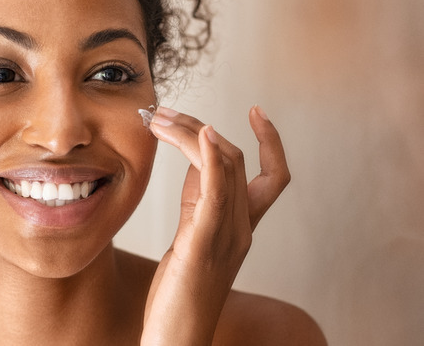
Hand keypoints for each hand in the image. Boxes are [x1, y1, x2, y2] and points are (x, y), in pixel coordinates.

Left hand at [140, 106, 289, 344]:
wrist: (177, 338)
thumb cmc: (180, 293)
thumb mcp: (192, 238)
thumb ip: (199, 203)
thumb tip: (194, 164)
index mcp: (241, 227)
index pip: (272, 175)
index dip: (271, 141)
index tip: (255, 109)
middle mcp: (241, 228)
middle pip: (235, 160)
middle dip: (200, 127)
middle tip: (163, 112)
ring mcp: (226, 236)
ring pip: (223, 168)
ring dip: (192, 133)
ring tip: (160, 118)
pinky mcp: (202, 244)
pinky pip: (215, 194)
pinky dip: (209, 159)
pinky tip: (200, 135)